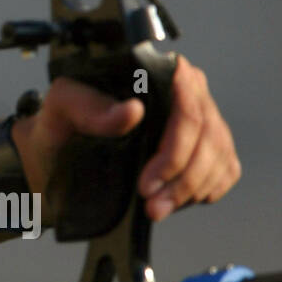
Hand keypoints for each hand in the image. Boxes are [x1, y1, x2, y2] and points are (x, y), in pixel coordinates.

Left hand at [10, 55, 239, 222]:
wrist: (56, 154)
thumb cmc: (59, 125)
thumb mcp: (59, 109)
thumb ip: (88, 106)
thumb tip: (132, 111)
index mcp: (155, 72)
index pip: (188, 106)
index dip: (174, 149)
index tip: (148, 181)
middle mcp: (185, 91)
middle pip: (208, 137)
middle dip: (182, 178)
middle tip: (150, 203)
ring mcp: (199, 119)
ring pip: (218, 156)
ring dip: (191, 191)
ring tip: (156, 208)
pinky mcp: (205, 147)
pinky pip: (225, 170)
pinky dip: (206, 190)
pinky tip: (177, 200)